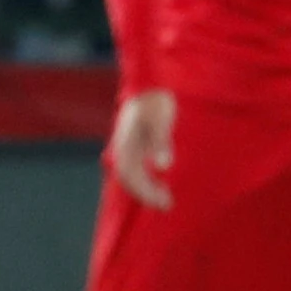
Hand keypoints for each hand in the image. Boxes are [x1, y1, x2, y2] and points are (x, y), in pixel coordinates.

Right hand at [107, 90, 177, 210]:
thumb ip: (161, 142)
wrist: (151, 84)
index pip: (130, 176)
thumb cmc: (157, 101)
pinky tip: (161, 181)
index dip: (144, 192)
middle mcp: (123, 149)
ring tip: (165, 198)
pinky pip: (137, 169)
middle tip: (167, 205)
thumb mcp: (162, 119)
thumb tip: (163, 166)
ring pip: (133, 175)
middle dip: (146, 195)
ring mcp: (128, 147)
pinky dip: (147, 180)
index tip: (162, 201)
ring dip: (146, 189)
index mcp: (126, 145)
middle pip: (130, 179)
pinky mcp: (135, 145)